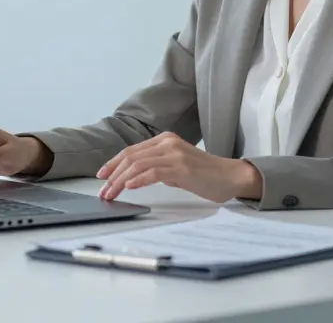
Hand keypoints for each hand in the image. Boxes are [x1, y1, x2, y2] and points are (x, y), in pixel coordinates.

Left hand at [96, 132, 261, 202]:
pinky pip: (153, 172)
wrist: (231, 176)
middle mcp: (167, 143)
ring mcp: (175, 154)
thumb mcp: (176, 166)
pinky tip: (129, 187)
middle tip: (103, 190)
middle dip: (113, 174)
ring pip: (138, 164)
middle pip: (131, 156)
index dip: (113, 163)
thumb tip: (134, 177)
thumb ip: (157, 167)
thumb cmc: (205, 174)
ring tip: (111, 193)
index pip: (131, 150)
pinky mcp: (182, 168)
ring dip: (121, 181)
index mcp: (164, 140)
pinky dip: (138, 179)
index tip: (102, 176)